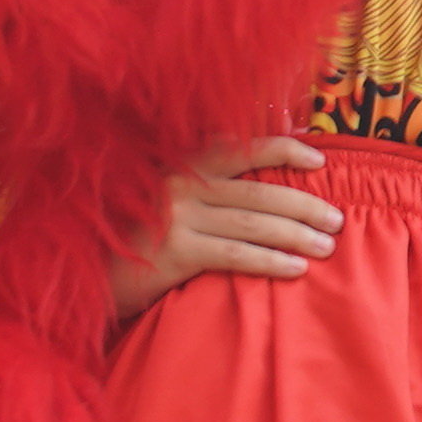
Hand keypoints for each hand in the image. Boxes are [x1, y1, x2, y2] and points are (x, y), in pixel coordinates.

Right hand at [108, 141, 337, 327]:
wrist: (84, 274)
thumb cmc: (130, 240)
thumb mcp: (161, 202)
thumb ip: (200, 190)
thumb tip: (256, 186)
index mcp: (180, 165)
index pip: (240, 147)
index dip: (282, 147)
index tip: (318, 156)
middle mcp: (180, 183)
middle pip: (257, 189)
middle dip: (303, 202)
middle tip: (337, 218)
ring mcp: (177, 216)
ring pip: (253, 221)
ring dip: (297, 233)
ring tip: (327, 246)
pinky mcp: (175, 251)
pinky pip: (235, 254)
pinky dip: (270, 260)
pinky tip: (295, 269)